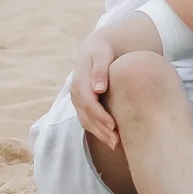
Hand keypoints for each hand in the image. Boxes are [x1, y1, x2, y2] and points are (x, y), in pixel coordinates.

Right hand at [69, 31, 119, 148]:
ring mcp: (77, 100)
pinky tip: (109, 138)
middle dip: (101, 130)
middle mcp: (75, 93)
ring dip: (99, 134)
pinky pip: (87, 120)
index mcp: (79, 81)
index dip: (100, 116)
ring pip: (85, 121)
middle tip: (117, 141)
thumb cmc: (101, 52)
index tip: (114, 126)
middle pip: (86, 116)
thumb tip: (99, 89)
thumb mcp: (101, 56)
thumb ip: (100, 71)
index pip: (88, 103)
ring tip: (115, 144)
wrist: (94, 49)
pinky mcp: (82, 104)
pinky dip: (97, 130)